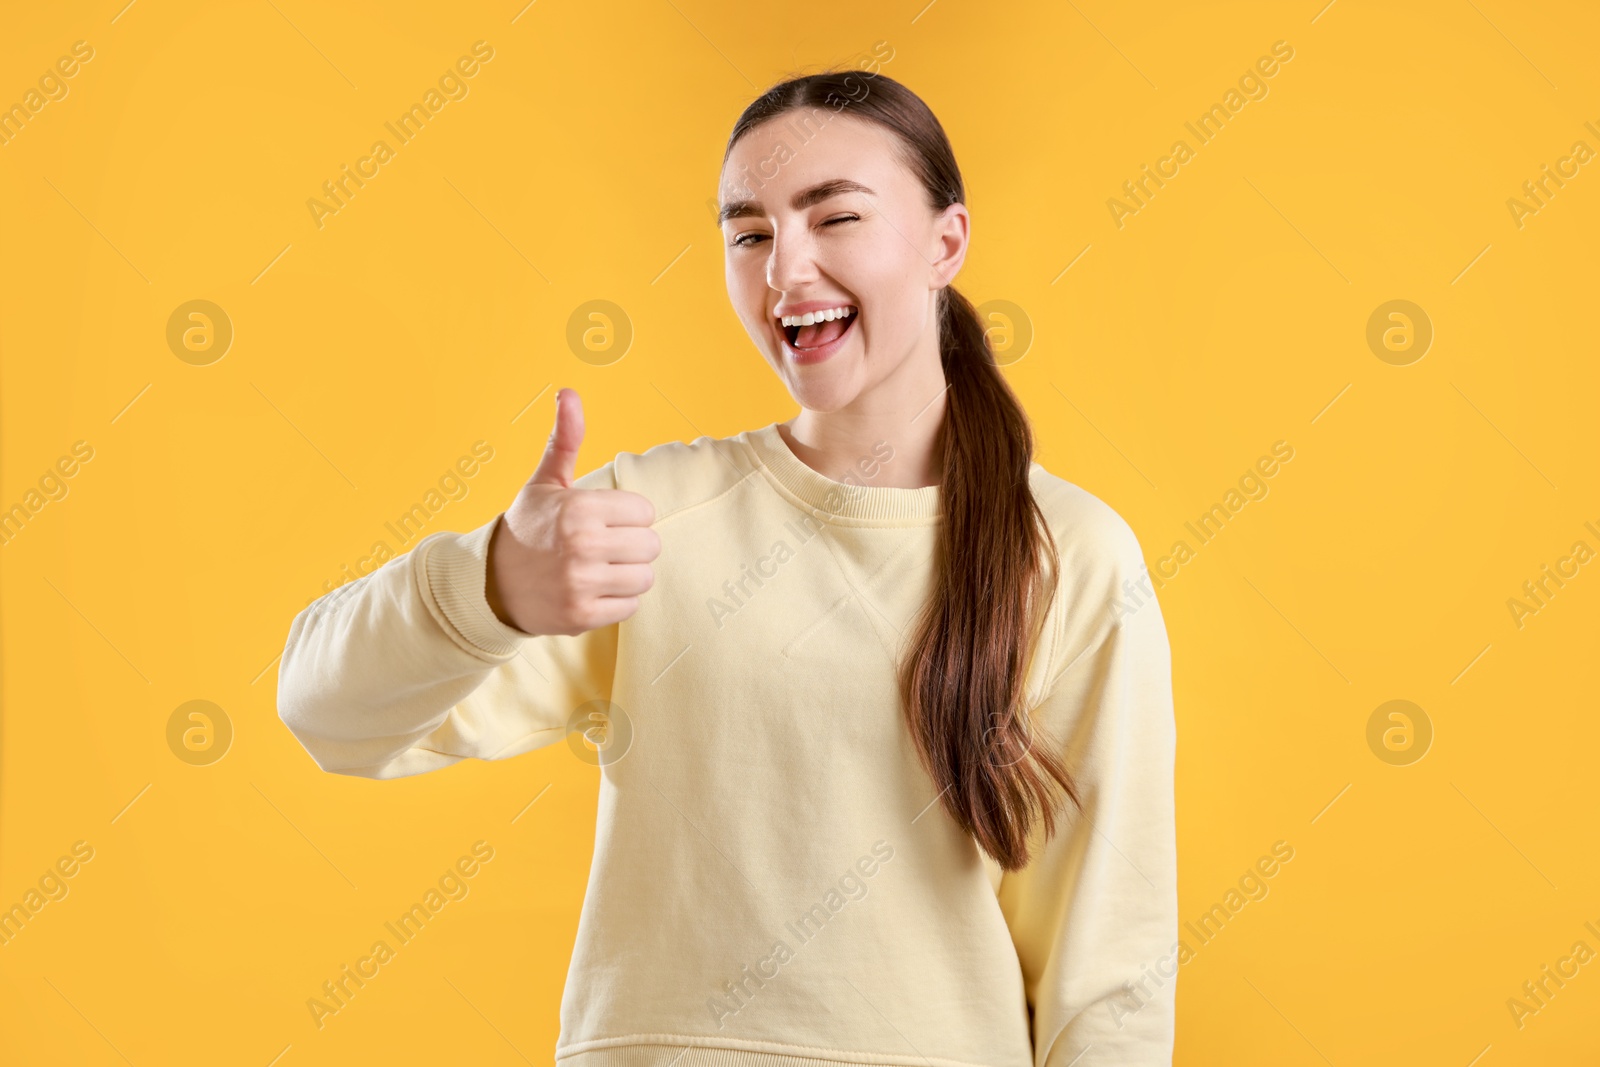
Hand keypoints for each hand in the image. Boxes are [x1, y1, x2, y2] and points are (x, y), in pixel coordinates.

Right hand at [485, 388, 658, 636]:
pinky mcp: (582, 615)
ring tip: (597, 569)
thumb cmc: (528, 528)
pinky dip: (615, 602)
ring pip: (644, 578)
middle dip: (631, 546)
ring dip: (626, 575)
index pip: (645, 512)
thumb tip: (568, 392)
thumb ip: (564, 440)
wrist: (490, 584)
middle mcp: (582, 545)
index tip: (602, 521)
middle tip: (602, 547)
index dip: (627, 517)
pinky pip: (630, 607)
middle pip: (651, 546)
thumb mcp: (545, 482)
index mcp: (579, 508)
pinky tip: (591, 591)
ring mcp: (581, 583)